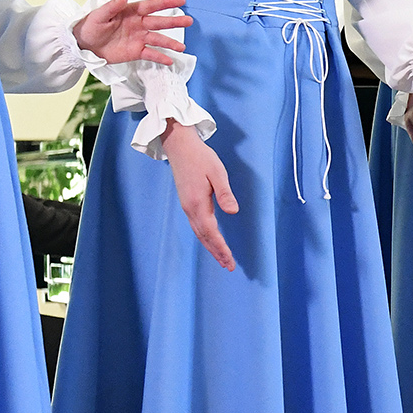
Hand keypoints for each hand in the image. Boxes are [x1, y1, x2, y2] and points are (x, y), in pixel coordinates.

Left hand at [75, 0, 190, 64]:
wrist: (83, 45)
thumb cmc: (89, 26)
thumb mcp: (98, 15)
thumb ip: (112, 7)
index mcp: (131, 12)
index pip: (151, 6)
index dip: (166, 3)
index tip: (181, 0)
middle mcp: (138, 24)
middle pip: (159, 22)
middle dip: (174, 22)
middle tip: (188, 21)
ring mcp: (138, 38)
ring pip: (158, 39)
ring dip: (170, 43)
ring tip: (181, 47)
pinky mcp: (136, 51)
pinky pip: (151, 54)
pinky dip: (160, 57)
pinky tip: (169, 60)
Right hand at [164, 122, 237, 270]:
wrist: (179, 146)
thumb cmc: (201, 158)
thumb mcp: (217, 172)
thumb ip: (225, 193)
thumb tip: (233, 211)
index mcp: (197, 204)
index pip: (211, 232)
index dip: (221, 248)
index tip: (229, 261)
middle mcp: (190, 208)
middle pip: (204, 237)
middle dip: (216, 252)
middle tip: (228, 266)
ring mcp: (187, 206)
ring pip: (199, 232)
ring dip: (210, 246)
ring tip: (222, 259)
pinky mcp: (187, 202)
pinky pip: (196, 225)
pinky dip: (205, 236)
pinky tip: (210, 240)